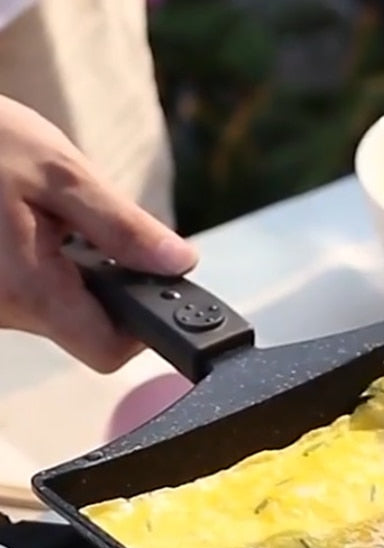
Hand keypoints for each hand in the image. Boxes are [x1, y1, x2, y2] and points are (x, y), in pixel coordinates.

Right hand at [0, 95, 197, 370]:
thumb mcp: (59, 172)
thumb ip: (124, 227)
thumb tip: (179, 263)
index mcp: (29, 289)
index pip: (107, 350)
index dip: (143, 326)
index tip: (151, 285)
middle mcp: (3, 313)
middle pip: (85, 328)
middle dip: (107, 284)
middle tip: (92, 230)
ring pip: (58, 311)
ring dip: (74, 272)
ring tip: (51, 219)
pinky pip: (31, 295)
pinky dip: (45, 266)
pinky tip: (28, 226)